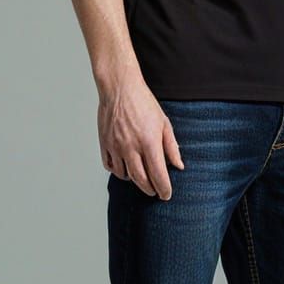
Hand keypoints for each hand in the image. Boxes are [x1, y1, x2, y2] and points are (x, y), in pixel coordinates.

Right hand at [98, 77, 184, 199]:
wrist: (120, 88)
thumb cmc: (144, 103)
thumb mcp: (164, 123)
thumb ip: (171, 147)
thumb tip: (179, 166)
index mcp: (149, 142)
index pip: (158, 175)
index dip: (164, 189)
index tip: (166, 195)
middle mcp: (131, 147)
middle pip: (141, 180)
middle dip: (149, 189)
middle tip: (155, 191)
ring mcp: (115, 146)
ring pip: (124, 175)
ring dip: (134, 180)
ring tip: (141, 176)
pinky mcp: (104, 143)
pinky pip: (109, 166)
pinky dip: (118, 171)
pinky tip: (125, 167)